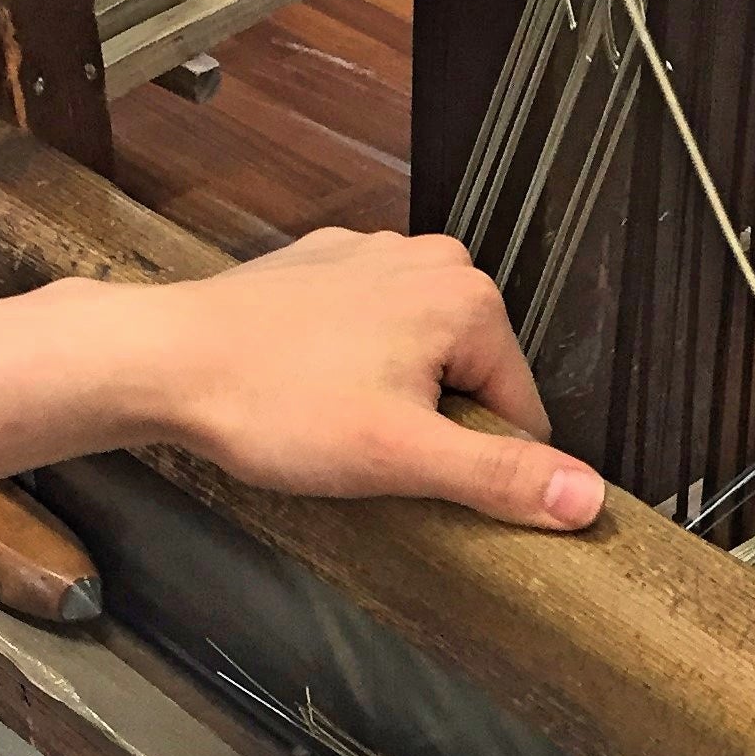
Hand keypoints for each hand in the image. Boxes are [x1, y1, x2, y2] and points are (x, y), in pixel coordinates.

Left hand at [90, 228, 605, 529]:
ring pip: (418, 356)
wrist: (166, 361)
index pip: (519, 410)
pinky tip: (307, 390)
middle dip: (430, 423)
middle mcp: (431, 261)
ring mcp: (373, 257)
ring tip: (329, 418)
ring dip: (389, 397)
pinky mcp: (324, 268)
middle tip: (365, 446)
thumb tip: (588, 498)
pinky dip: (349, 367)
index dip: (473, 461)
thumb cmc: (275, 405)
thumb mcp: (403, 457)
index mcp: (468, 301)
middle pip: (469, 377)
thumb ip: (501, 477)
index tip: (413, 471)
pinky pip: (368, 331)